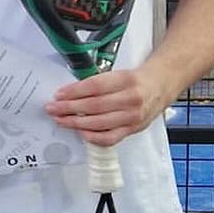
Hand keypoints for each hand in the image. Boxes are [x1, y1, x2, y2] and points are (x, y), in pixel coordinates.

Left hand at [45, 66, 168, 145]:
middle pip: (94, 105)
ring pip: (99, 123)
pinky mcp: (133, 129)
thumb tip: (68, 94)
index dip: (73, 92)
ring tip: (60, 120)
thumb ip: (97, 83)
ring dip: (75, 123)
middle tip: (52, 109)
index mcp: (126, 80)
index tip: (58, 95)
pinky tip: (80, 132)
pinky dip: (93, 137)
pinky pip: (110, 138)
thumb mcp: (118, 74)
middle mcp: (131, 99)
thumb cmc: (136, 80)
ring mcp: (133, 116)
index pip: (94, 86)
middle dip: (69, 108)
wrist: (161, 86)